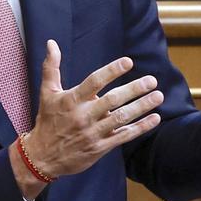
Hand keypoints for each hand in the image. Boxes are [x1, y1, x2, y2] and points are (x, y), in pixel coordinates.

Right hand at [11, 40, 162, 199]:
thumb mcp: (46, 93)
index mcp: (71, 100)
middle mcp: (83, 116)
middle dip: (134, 89)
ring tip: (158, 96)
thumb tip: (51, 43)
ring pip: (121, 118)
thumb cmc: (47, 121)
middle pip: (113, 100)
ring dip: (142, 107)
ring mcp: (93, 133)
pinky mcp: (100, 147)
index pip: (94, 82)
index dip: (112, 71)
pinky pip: (124, 136)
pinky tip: (155, 118)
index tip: (128, 62)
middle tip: (152, 81)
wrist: (42, 157)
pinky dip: (141, 127)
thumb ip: (51, 67)